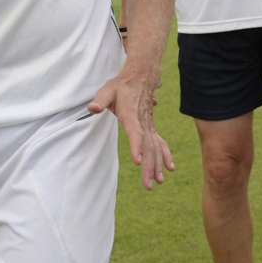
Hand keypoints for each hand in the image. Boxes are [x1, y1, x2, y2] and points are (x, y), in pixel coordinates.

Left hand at [88, 67, 174, 189]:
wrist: (141, 77)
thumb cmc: (121, 86)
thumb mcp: (107, 89)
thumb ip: (100, 100)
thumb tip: (92, 108)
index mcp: (131, 114)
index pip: (135, 132)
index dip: (137, 146)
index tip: (138, 161)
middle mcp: (143, 122)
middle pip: (148, 146)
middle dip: (149, 166)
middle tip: (148, 185)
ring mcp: (149, 126)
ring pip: (155, 148)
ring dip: (157, 166)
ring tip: (157, 182)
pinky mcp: (151, 128)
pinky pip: (160, 143)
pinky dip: (165, 156)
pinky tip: (169, 169)